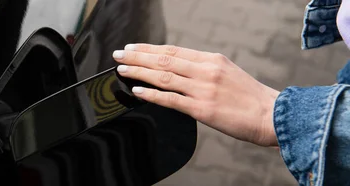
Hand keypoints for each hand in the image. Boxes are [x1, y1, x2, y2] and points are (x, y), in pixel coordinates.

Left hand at [113, 44, 279, 145]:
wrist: (273, 115)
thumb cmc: (250, 97)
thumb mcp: (227, 72)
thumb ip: (203, 69)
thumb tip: (177, 68)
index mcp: (212, 59)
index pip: (173, 50)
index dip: (149, 48)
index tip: (133, 48)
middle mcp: (206, 70)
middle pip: (164, 59)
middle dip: (138, 56)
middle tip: (119, 55)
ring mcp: (203, 89)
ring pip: (164, 76)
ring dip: (139, 72)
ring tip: (123, 70)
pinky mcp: (203, 109)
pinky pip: (171, 99)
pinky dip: (152, 94)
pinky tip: (139, 90)